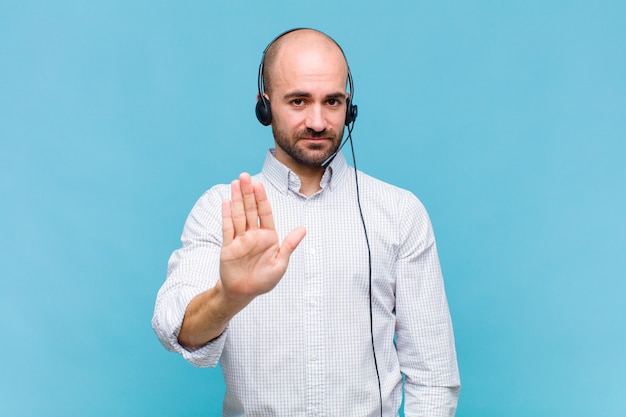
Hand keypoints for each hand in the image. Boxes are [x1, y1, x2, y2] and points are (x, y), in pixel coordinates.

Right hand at [219, 173, 305, 301]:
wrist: (244, 293)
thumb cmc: (264, 280)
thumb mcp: (280, 263)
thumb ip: (289, 245)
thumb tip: (303, 229)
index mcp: (268, 236)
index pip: (265, 213)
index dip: (262, 199)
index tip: (259, 184)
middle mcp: (253, 234)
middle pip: (250, 209)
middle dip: (248, 193)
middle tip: (244, 176)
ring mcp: (240, 239)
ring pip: (238, 215)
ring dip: (236, 199)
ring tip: (235, 183)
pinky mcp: (228, 247)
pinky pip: (228, 229)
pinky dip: (226, 215)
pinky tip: (226, 202)